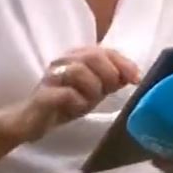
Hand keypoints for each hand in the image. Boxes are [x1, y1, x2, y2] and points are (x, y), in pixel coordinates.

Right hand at [2, 47, 139, 143]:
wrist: (36, 121)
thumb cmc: (68, 102)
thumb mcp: (96, 89)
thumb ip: (113, 79)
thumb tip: (134, 74)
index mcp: (78, 56)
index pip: (106, 50)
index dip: (124, 63)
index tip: (136, 79)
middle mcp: (63, 61)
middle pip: (92, 56)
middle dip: (108, 74)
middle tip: (108, 91)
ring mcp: (51, 76)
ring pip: (78, 71)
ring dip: (92, 89)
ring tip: (89, 101)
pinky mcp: (42, 95)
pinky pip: (65, 93)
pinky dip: (78, 101)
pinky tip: (78, 108)